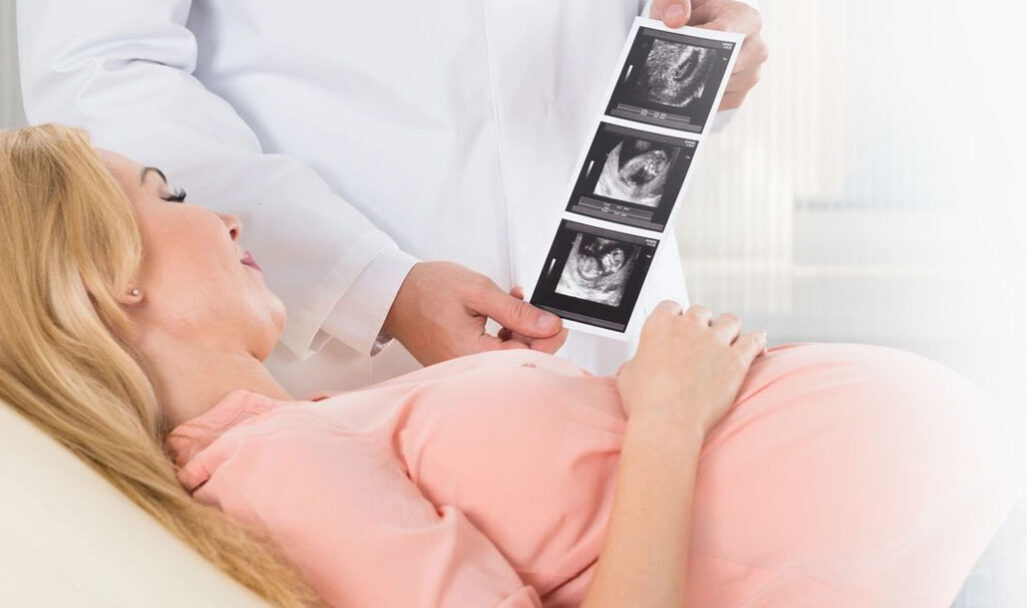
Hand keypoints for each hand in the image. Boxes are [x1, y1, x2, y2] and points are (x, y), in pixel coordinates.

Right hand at [383, 261, 567, 365]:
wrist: (392, 293)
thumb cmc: (424, 290)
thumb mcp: (478, 291)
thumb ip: (516, 311)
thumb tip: (548, 325)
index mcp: (471, 354)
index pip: (525, 357)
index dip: (548, 340)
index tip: (559, 324)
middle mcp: (465, 367)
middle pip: (516, 359)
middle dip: (533, 333)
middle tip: (539, 309)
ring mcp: (460, 366)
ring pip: (504, 356)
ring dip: (518, 331)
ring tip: (515, 301)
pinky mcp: (457, 361)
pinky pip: (489, 353)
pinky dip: (501, 334)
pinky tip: (502, 314)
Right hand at [616, 301, 766, 435]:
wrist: (668, 422)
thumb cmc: (646, 402)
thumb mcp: (628, 375)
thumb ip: (638, 361)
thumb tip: (640, 366)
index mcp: (660, 326)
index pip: (671, 307)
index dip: (676, 317)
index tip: (678, 326)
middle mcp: (689, 327)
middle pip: (701, 312)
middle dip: (702, 323)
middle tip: (701, 339)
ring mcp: (715, 342)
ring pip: (730, 321)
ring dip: (728, 329)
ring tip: (729, 339)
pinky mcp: (736, 360)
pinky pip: (754, 341)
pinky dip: (757, 341)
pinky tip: (758, 344)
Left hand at [650, 0, 768, 109]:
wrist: (702, 29)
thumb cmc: (695, 12)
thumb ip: (675, 1)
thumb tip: (674, 19)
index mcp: (747, 19)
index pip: (725, 34)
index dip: (699, 42)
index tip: (679, 45)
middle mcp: (756, 48)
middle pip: (724, 66)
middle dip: (696, 66)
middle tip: (672, 64)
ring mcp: (751, 74)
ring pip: (720, 88)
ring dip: (696, 83)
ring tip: (681, 71)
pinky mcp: (740, 94)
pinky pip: (718, 104)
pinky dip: (700, 98)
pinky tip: (688, 85)